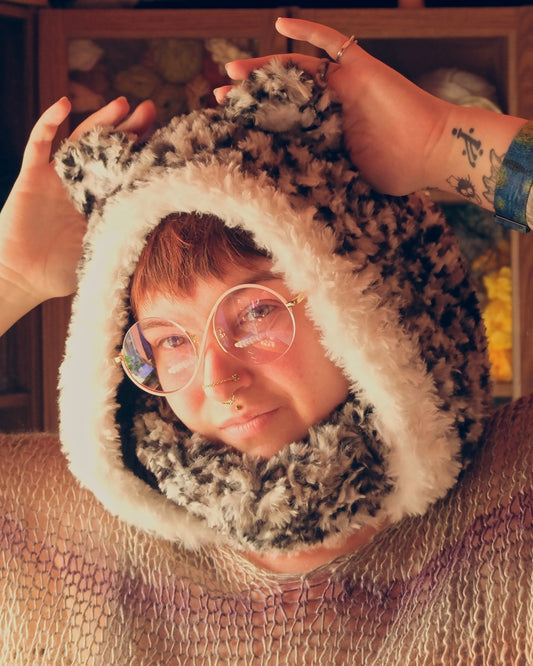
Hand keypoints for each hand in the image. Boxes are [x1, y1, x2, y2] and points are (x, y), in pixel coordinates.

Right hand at [0, 96, 155, 334]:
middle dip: (129, 129)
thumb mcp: (102, 255)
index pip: (126, 171)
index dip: (143, 154)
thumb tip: (165, 247)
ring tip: (121, 104)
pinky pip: (38, 143)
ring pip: (79, 140)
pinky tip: (63, 104)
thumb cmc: (60, 273)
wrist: (23, 277)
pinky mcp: (31, 175)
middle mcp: (81, 185)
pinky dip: (48, 122)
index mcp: (100, 202)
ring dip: (98, 120)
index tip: (167, 140)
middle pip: (108, 150)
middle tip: (150, 109)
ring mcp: (56, 177)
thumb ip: (125, 245)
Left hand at [219, 17, 453, 195]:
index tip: (228, 128)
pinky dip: (308, 30)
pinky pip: (333, 42)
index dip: (256, 123)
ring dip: (265, 66)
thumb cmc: (399, 173)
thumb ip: (323, 179)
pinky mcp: (361, 67)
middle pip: (282, 93)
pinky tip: (280, 23)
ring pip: (297, 68)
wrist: (433, 153)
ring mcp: (345, 84)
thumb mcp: (350, 181)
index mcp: (326, 132)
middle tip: (220, 95)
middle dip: (251, 95)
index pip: (282, 122)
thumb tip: (289, 202)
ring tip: (233, 69)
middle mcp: (331, 105)